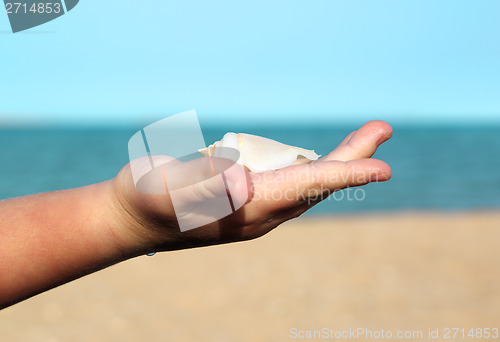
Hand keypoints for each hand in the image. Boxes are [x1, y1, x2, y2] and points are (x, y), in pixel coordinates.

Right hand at [109, 121, 392, 254]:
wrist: (130, 218)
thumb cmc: (145, 201)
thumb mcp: (167, 189)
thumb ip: (202, 183)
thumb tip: (242, 179)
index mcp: (246, 208)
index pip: (305, 188)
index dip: (344, 175)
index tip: (382, 167)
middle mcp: (258, 211)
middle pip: (316, 184)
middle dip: (352, 159)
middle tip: (382, 130)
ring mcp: (251, 206)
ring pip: (306, 184)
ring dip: (338, 162)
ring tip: (365, 141)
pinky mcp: (242, 197)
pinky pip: (289, 184)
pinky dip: (313, 169)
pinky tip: (321, 162)